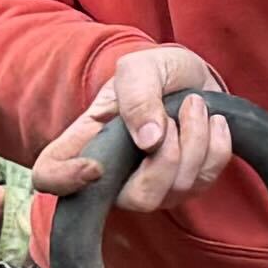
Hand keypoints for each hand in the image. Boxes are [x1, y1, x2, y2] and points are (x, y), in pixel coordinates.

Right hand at [38, 43, 224, 210]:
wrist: (193, 77)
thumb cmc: (156, 72)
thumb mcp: (141, 67)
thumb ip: (137, 95)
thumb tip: (149, 141)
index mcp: (87, 140)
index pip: (50, 175)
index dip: (64, 181)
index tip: (96, 166)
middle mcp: (116, 173)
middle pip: (136, 199)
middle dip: (167, 157)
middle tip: (174, 113)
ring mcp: (154, 185)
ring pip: (176, 190)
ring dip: (195, 140)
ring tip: (194, 105)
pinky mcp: (187, 185)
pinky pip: (206, 180)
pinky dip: (217, 145)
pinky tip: (213, 120)